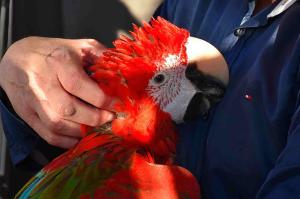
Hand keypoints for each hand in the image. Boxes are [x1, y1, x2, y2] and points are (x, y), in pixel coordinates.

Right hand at [0, 37, 114, 148]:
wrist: (17, 59)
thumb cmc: (54, 53)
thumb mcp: (79, 46)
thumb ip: (102, 57)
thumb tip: (124, 74)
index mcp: (58, 61)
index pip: (79, 85)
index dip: (101, 99)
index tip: (117, 105)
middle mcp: (42, 82)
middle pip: (69, 108)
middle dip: (95, 118)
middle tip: (110, 118)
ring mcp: (33, 100)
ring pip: (58, 125)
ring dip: (83, 131)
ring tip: (99, 127)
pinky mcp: (28, 115)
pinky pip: (49, 135)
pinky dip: (69, 141)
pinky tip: (82, 135)